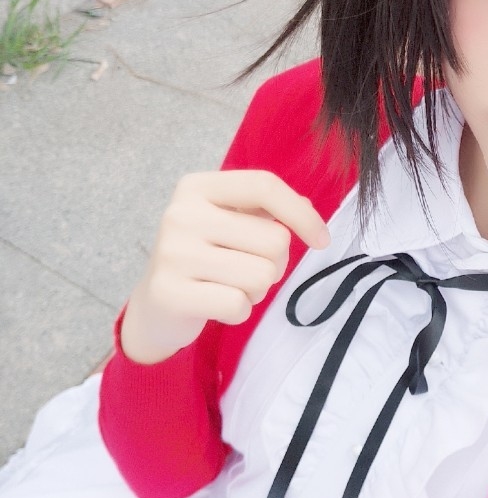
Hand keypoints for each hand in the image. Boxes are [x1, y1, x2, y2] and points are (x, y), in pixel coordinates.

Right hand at [120, 170, 330, 364]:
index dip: (302, 214)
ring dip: (257, 289)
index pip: (264, 186)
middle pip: (274, 238)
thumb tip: (308, 211)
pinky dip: (239, 311)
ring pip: (262, 275)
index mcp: (197, 187)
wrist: (155, 307)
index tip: (322, 240)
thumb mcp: (231, 223)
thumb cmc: (206, 259)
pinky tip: (217, 304)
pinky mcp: (170, 293)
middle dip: (275, 263)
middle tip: (247, 269)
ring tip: (230, 286)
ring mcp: (173, 254)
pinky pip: (239, 305)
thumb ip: (269, 210)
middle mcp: (181, 214)